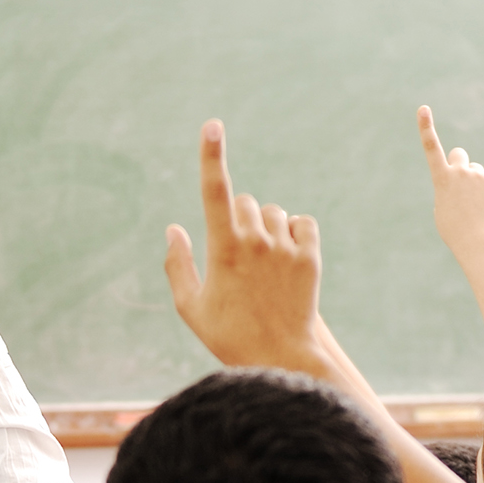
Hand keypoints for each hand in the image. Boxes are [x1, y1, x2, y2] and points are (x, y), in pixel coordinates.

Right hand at [163, 120, 325, 374]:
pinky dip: (293, 233)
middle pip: (246, 202)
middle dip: (239, 218)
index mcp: (223, 250)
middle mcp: (256, 242)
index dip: (211, 156)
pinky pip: (301, 223)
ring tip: (263, 265)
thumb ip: (177, 265)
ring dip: (266, 228)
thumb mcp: (191, 307)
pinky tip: (286, 259)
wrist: (281, 356)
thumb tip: (174, 228)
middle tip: (238, 255)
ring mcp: (286, 247)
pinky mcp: (310, 255)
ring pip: (273, 213)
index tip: (212, 126)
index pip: (214, 193)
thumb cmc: (228, 334)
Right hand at [418, 105, 483, 267]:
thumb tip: (460, 177)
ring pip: (475, 169)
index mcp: (441, 179)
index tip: (423, 109)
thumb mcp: (443, 205)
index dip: (426, 128)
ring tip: (475, 203)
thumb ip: (449, 185)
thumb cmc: (453, 228)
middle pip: (459, 154)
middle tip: (462, 181)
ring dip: (475, 181)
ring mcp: (478, 174)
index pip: (431, 149)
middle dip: (460, 162)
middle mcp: (460, 172)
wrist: (476, 241)